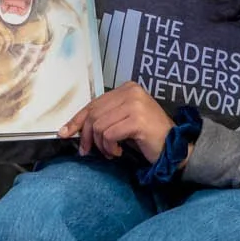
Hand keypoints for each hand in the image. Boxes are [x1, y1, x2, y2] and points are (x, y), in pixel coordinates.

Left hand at [58, 81, 173, 162]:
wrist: (174, 147)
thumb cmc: (147, 136)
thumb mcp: (121, 122)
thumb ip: (102, 119)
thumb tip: (71, 128)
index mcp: (126, 89)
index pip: (93, 103)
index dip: (76, 120)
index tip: (64, 132)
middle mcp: (131, 92)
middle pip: (93, 115)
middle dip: (86, 136)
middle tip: (88, 151)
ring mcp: (135, 104)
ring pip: (98, 126)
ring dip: (101, 145)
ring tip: (111, 151)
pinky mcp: (137, 119)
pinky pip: (109, 135)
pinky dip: (110, 147)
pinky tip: (118, 151)